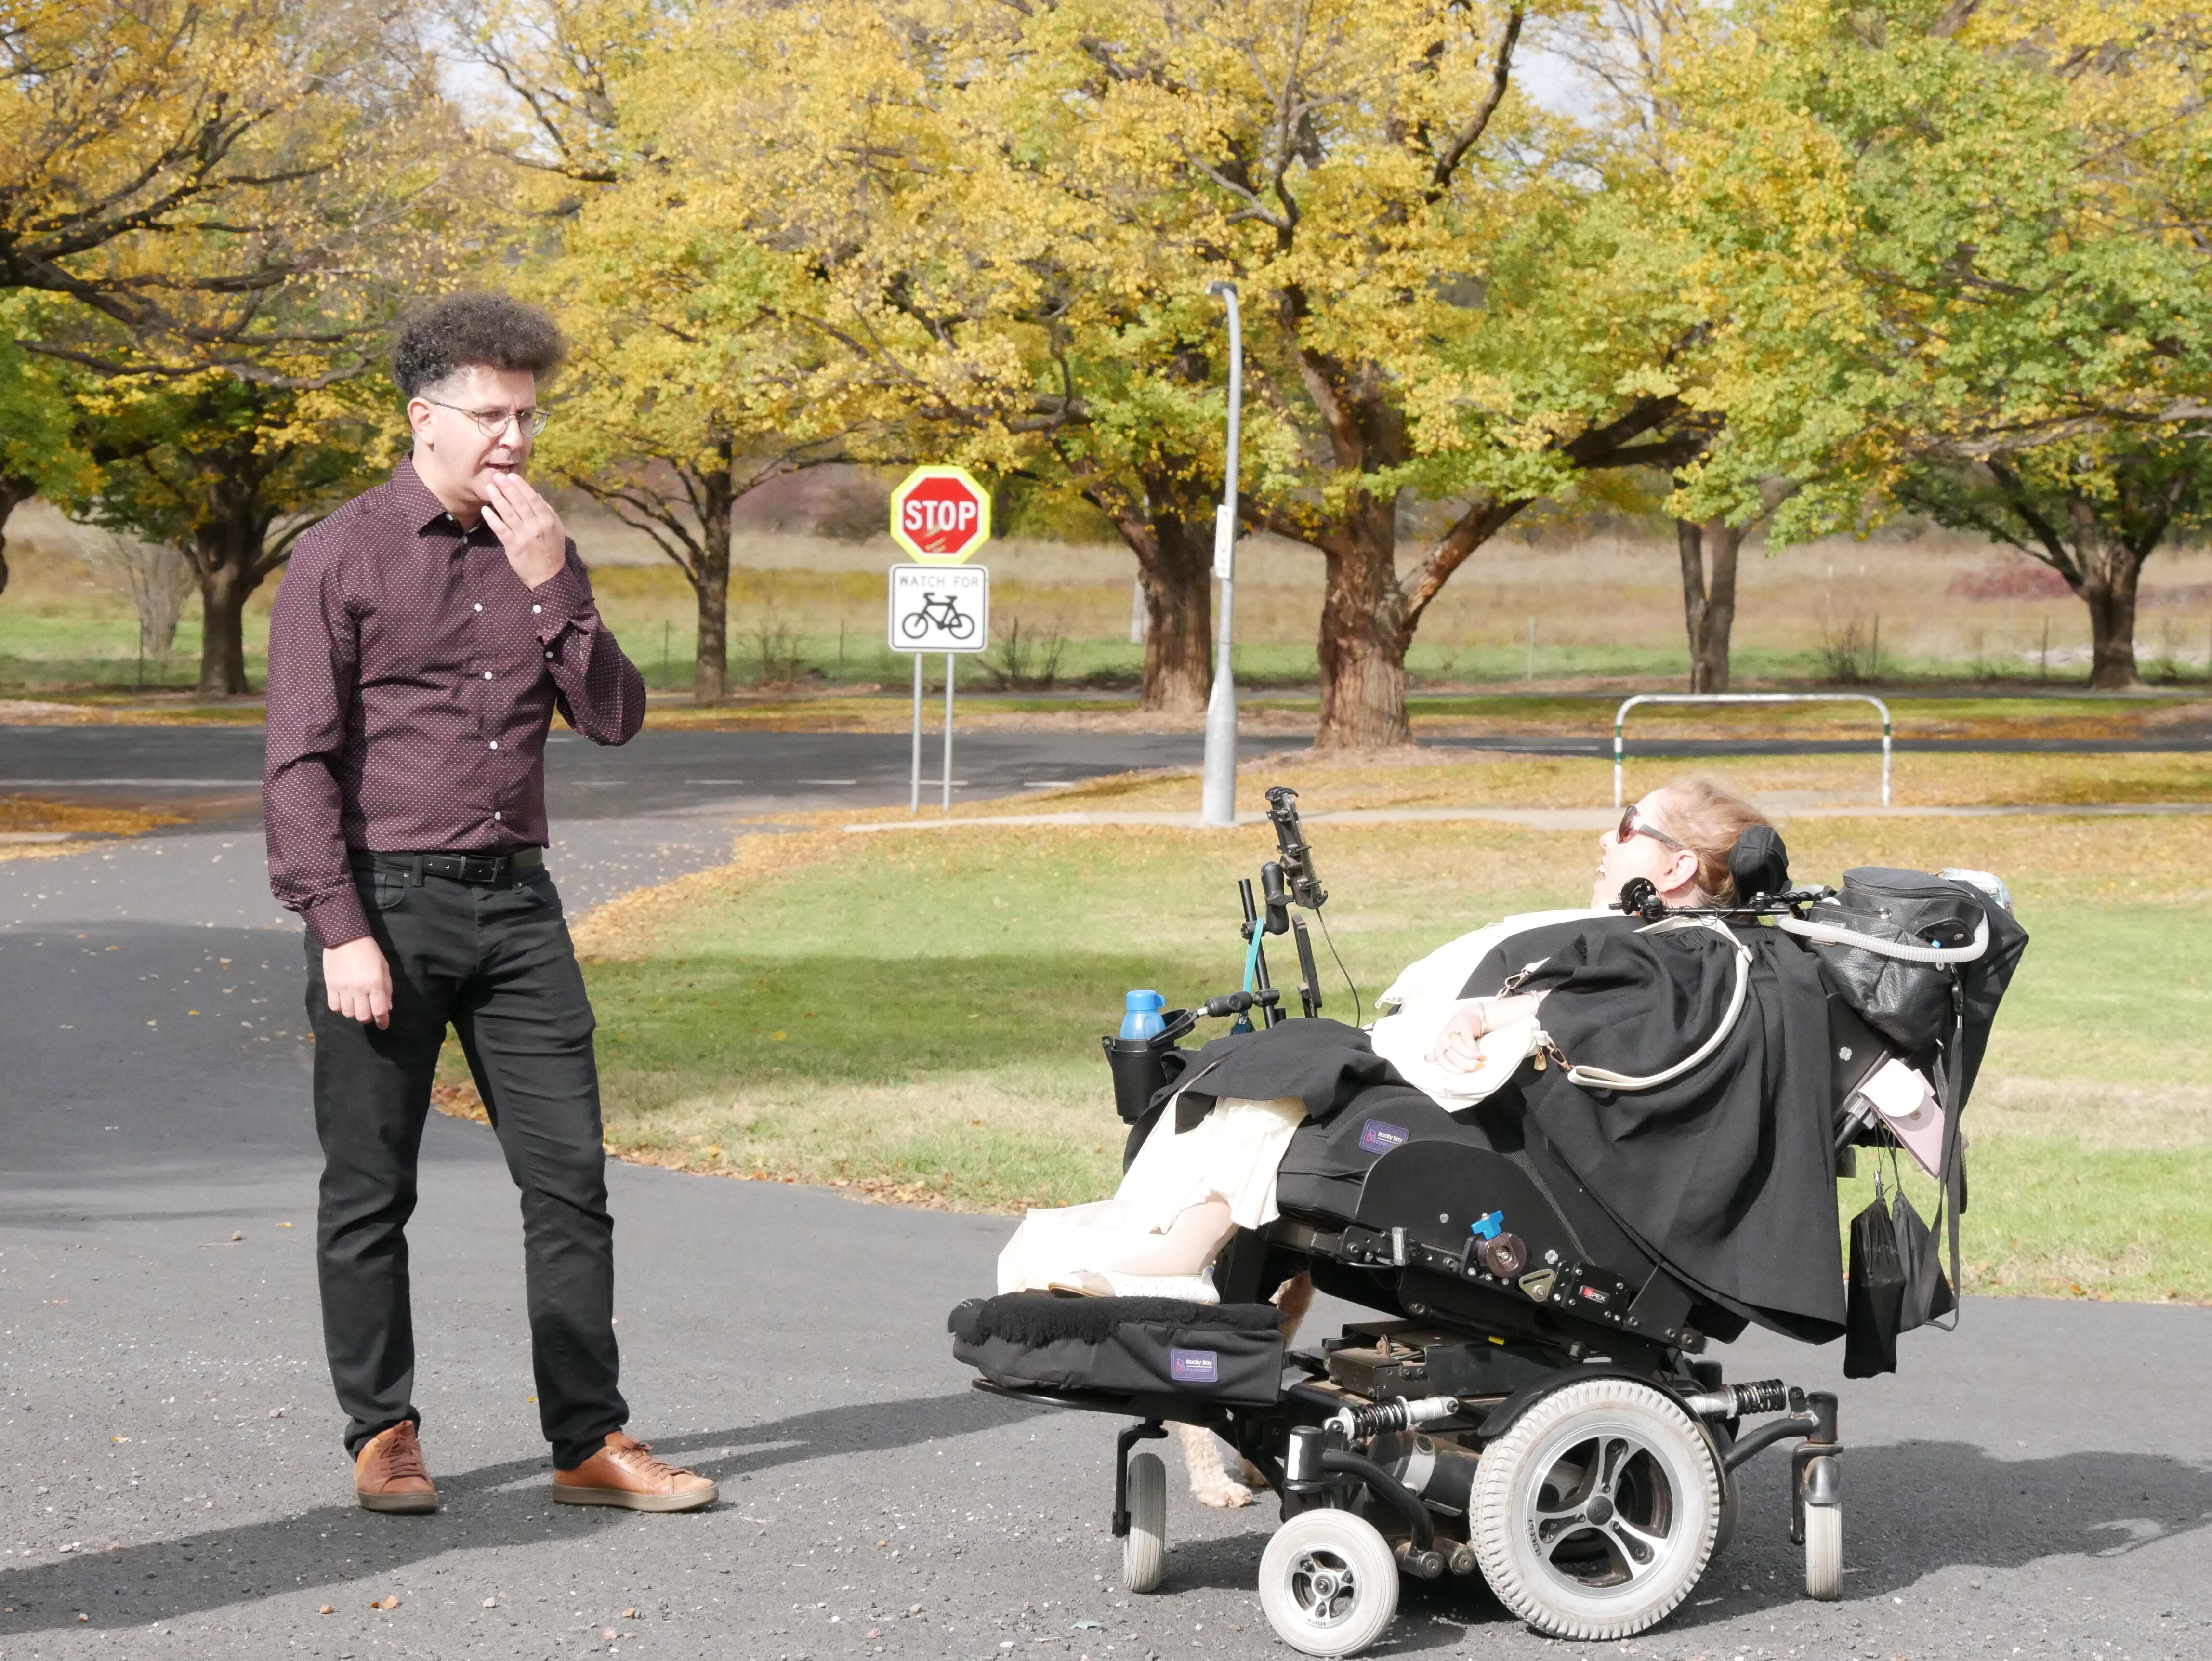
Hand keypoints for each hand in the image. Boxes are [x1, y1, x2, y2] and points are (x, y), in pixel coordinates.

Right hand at [324, 936, 392, 1029]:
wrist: (345, 938)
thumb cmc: (369, 952)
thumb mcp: (384, 968)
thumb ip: (387, 988)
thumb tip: (387, 1007)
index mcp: (375, 984)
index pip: (379, 1010)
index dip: (383, 1021)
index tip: (383, 1025)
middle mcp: (359, 989)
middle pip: (362, 1016)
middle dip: (368, 1018)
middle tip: (369, 1012)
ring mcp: (343, 989)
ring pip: (348, 1014)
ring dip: (354, 1013)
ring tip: (356, 1005)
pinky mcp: (330, 986)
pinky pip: (334, 1006)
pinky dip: (340, 1008)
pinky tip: (344, 1001)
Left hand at [481, 469, 568, 588]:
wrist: (549, 576)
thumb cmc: (553, 550)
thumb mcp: (557, 529)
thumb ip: (547, 511)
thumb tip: (536, 495)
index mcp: (547, 520)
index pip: (532, 498)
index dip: (521, 486)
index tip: (511, 476)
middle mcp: (536, 526)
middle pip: (519, 502)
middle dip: (507, 488)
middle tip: (496, 476)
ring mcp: (524, 536)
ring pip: (508, 513)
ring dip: (498, 499)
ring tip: (489, 488)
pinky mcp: (513, 546)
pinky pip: (501, 529)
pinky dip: (493, 519)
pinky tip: (485, 510)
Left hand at [1426, 1002, 1489, 1073]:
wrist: (1469, 1016)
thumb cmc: (1459, 1034)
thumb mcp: (1448, 1045)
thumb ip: (1441, 1054)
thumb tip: (1428, 1059)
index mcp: (1438, 1046)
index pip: (1442, 1062)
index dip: (1454, 1069)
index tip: (1466, 1072)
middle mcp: (1442, 1039)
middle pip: (1451, 1056)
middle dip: (1466, 1064)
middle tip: (1478, 1066)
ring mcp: (1451, 1031)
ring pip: (1458, 1047)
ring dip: (1470, 1056)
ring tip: (1481, 1059)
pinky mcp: (1462, 1025)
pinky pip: (1466, 1039)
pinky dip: (1473, 1048)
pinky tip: (1480, 1053)